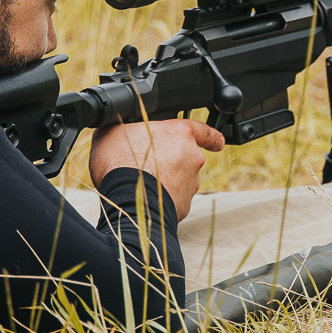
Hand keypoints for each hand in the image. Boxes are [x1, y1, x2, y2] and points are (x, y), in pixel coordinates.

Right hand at [88, 118, 225, 220]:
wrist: (126, 201)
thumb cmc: (119, 163)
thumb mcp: (113, 132)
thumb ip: (127, 127)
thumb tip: (120, 130)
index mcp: (180, 133)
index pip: (203, 130)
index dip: (210, 135)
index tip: (218, 142)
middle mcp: (192, 157)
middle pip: (185, 157)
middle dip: (170, 161)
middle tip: (146, 164)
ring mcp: (190, 183)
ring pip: (180, 179)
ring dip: (165, 180)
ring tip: (139, 183)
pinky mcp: (184, 205)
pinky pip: (174, 199)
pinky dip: (162, 199)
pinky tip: (144, 198)